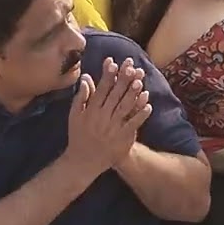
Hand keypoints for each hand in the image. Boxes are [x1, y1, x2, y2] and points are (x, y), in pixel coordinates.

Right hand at [64, 58, 151, 177]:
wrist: (83, 162)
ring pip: (125, 107)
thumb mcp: (75, 116)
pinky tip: (148, 104)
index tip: (113, 63)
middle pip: (115, 95)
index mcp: (90, 110)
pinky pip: (133, 124)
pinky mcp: (122, 137)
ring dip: (133, 94)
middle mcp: (102, 117)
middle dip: (123, 79)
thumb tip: (87, 77)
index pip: (101, 89)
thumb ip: (81, 96)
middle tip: (131, 66)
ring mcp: (113, 127)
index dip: (107, 76)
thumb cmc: (78, 136)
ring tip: (140, 81)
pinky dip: (140, 114)